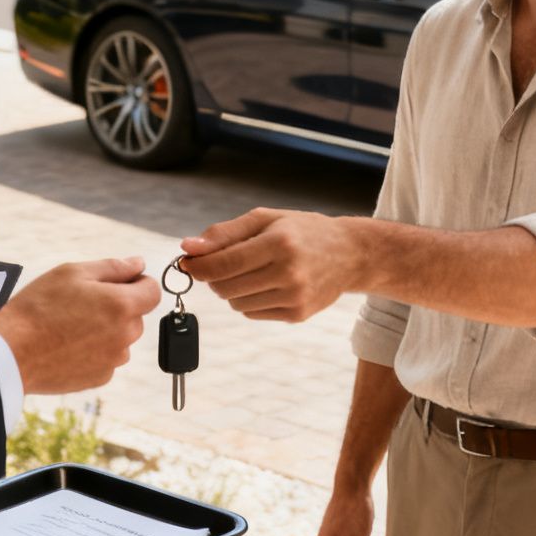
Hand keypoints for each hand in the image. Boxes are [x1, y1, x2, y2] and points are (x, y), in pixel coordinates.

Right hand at [0, 257, 158, 393]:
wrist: (11, 352)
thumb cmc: (39, 308)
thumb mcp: (73, 273)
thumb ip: (113, 267)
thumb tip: (138, 264)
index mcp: (122, 306)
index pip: (153, 291)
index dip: (138, 282)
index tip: (119, 282)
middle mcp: (124, 336)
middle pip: (136, 315)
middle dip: (119, 306)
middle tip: (83, 302)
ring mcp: (113, 360)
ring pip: (122, 338)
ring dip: (107, 329)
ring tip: (71, 325)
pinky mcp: (99, 378)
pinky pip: (107, 358)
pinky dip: (95, 350)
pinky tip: (68, 344)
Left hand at [179, 208, 364, 321]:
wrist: (349, 253)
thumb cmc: (301, 231)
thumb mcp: (265, 219)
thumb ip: (224, 233)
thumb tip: (187, 247)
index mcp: (279, 243)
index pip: (224, 263)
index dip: (199, 266)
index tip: (187, 262)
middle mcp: (289, 273)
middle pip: (226, 287)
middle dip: (213, 277)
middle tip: (220, 264)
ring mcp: (295, 298)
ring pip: (236, 304)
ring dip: (230, 290)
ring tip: (249, 272)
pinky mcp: (297, 315)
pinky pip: (252, 313)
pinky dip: (248, 300)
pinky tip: (265, 284)